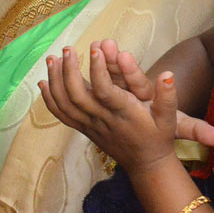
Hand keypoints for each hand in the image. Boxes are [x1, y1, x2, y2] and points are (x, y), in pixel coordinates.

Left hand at [39, 45, 213, 172]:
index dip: (97, 70)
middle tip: (67, 49)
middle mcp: (103, 119)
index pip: (104, 91)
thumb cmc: (158, 137)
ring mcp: (90, 125)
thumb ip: (168, 96)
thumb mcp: (169, 118)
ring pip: (64, 104)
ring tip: (52, 58)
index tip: (94, 48)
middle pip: (76, 96)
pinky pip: (61, 115)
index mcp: (123, 113)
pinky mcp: (83, 128)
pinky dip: (49, 99)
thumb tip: (168, 74)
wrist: (146, 164)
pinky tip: (43, 82)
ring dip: (55, 80)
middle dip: (68, 71)